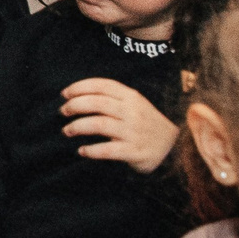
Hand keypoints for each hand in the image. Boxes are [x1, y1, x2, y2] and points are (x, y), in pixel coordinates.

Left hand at [62, 77, 181, 173]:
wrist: (175, 148)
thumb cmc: (147, 125)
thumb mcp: (136, 105)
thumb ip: (114, 99)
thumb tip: (78, 96)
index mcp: (132, 97)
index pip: (102, 85)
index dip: (79, 87)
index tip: (64, 94)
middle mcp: (133, 112)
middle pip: (97, 103)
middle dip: (75, 105)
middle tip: (62, 111)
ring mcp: (134, 132)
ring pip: (99, 124)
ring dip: (77, 127)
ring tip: (67, 130)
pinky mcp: (135, 152)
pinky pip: (107, 150)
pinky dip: (91, 150)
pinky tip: (82, 151)